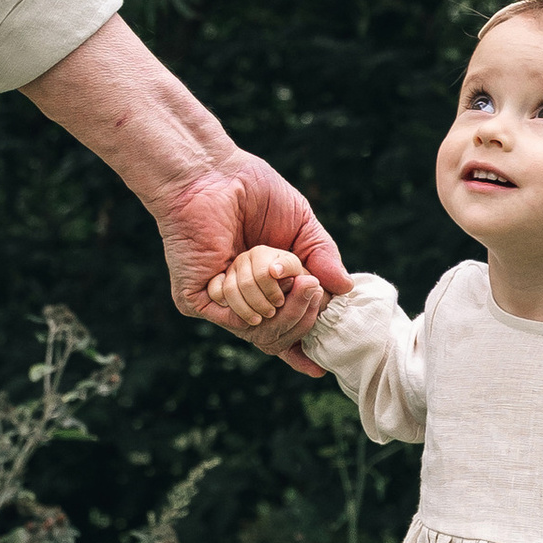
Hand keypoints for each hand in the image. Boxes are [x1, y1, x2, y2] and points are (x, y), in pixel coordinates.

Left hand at [15, 20, 347, 371]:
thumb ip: (322, 258)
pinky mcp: (198, 301)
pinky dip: (252, 291)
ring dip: (274, 292)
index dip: (301, 348)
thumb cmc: (253, 193)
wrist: (212, 174)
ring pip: (263, 333)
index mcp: (265, 290)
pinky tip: (248, 263)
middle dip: (302, 315)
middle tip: (309, 286)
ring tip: (270, 260)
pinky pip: (238, 318)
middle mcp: (241, 303)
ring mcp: (219, 305)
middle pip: (279, 339)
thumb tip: (345, 289)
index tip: (319, 367)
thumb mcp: (301, 226)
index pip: (283, 331)